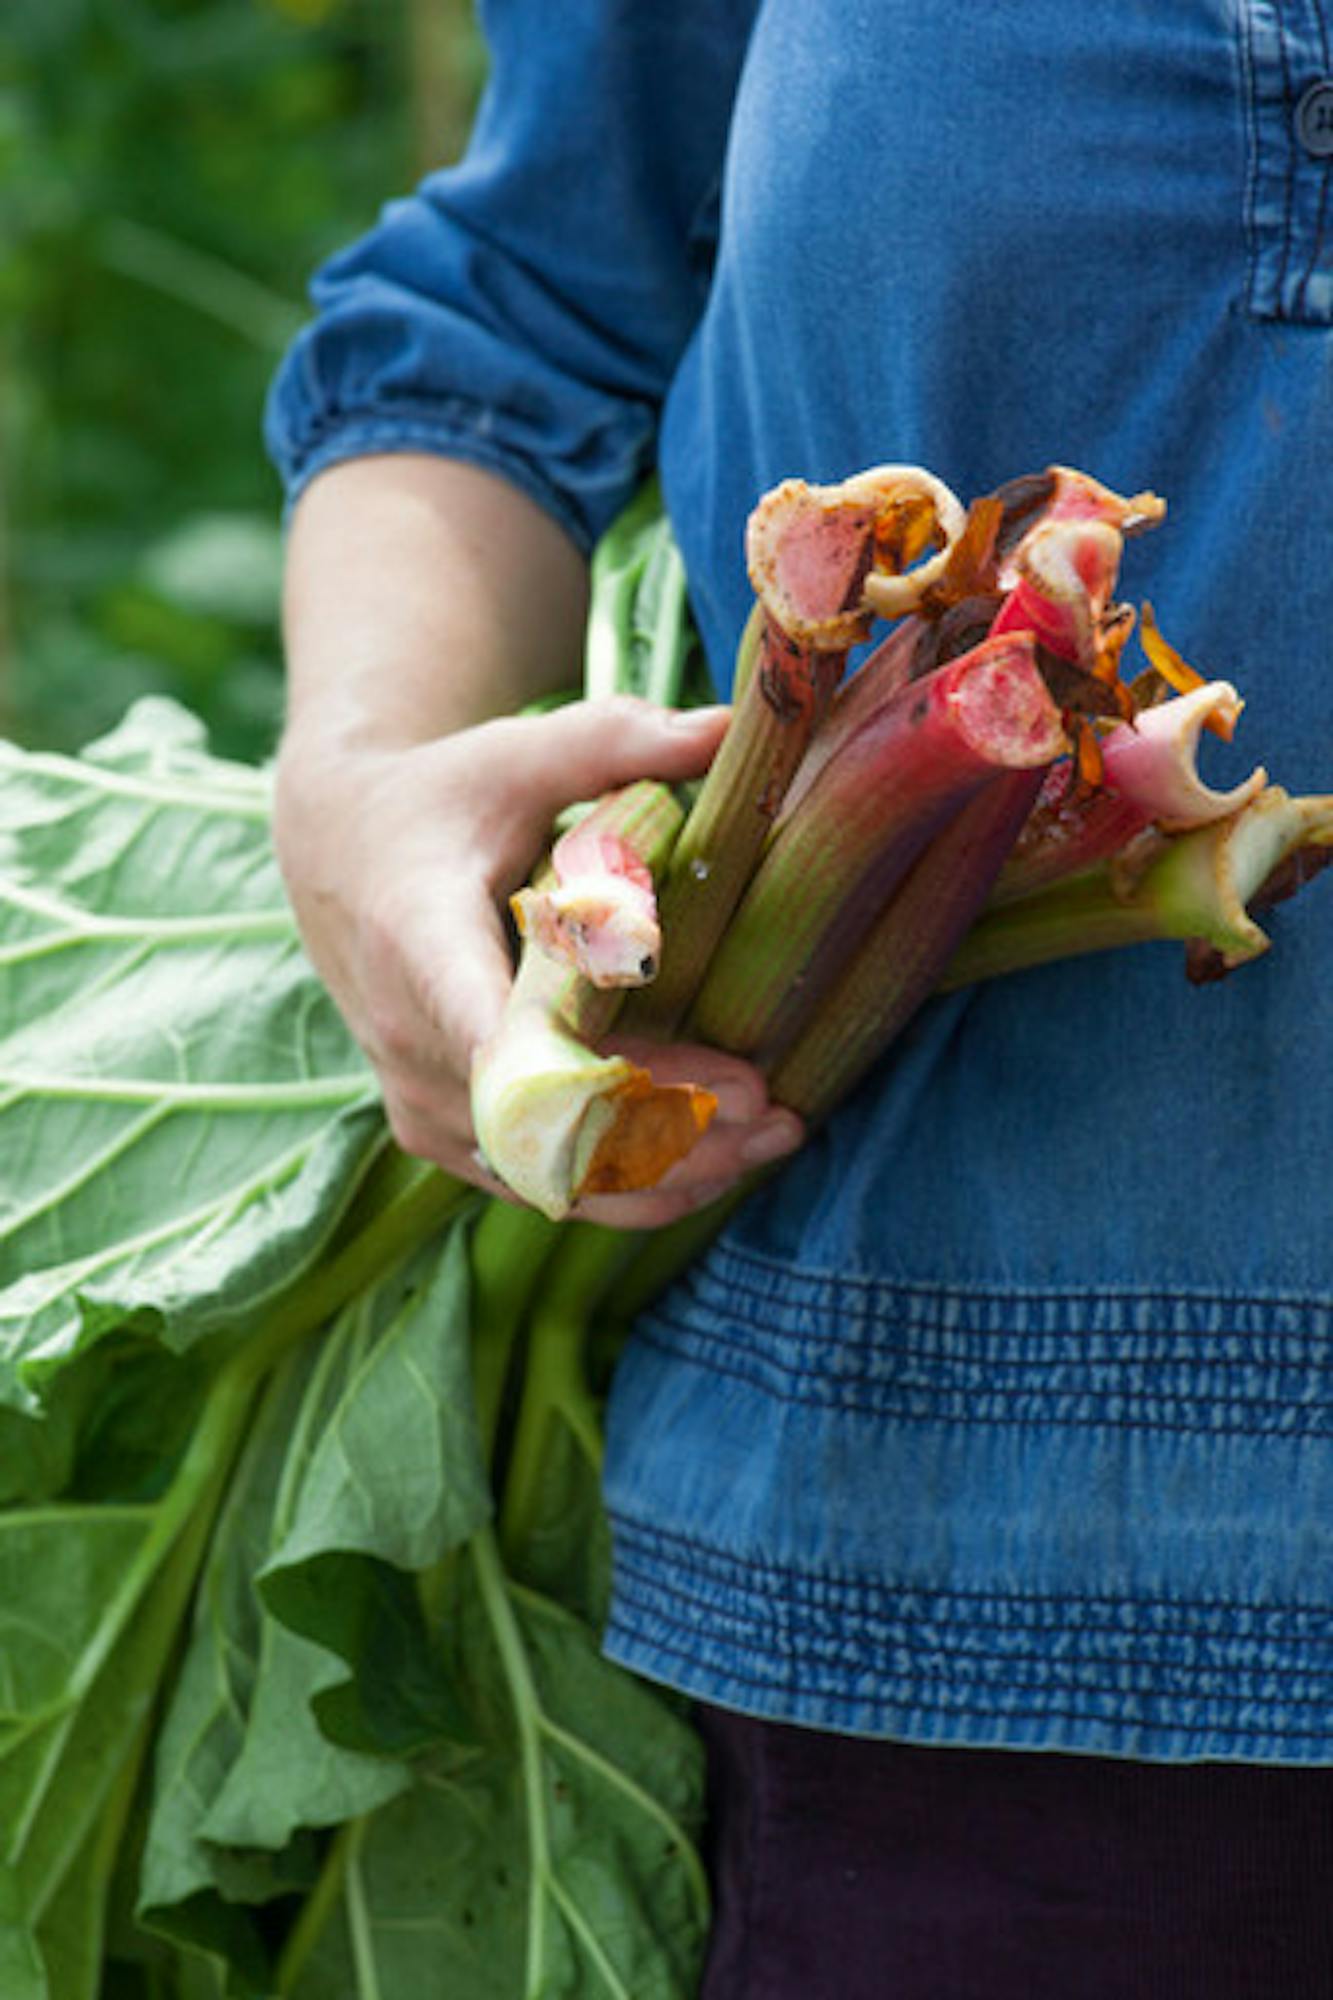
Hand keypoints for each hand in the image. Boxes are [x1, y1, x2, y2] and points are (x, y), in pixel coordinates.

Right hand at [273, 695, 802, 1224]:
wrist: (342, 853)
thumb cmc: (445, 796)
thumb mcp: (521, 752)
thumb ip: (619, 741)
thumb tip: (733, 727)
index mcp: (418, 936)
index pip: (487, 1029)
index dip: (586, 1076)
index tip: (702, 1087)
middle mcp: (409, 1039)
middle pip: (548, 1119)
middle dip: (671, 1123)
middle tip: (777, 1106)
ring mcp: (422, 1100)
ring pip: (552, 1173)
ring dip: (667, 1169)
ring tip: (774, 1137)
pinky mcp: (445, 1135)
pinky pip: (542, 1183)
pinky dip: (630, 1185)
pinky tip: (720, 1160)